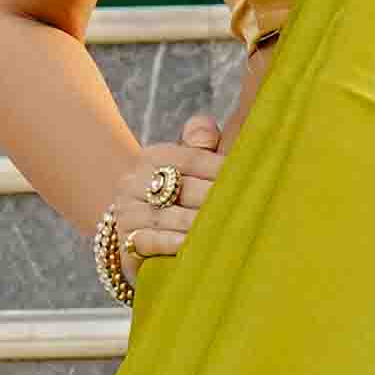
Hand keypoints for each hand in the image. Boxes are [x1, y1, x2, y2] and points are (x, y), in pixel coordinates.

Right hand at [99, 108, 229, 289]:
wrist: (142, 228)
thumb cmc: (179, 193)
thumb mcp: (189, 164)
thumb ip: (200, 142)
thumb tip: (208, 129)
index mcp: (151, 157)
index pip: (190, 158)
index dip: (220, 168)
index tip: (248, 179)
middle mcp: (133, 182)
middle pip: (182, 188)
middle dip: (216, 199)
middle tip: (245, 208)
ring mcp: (127, 212)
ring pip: (166, 216)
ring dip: (198, 224)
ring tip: (227, 229)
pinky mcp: (126, 241)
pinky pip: (149, 240)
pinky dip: (171, 242)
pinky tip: (191, 245)